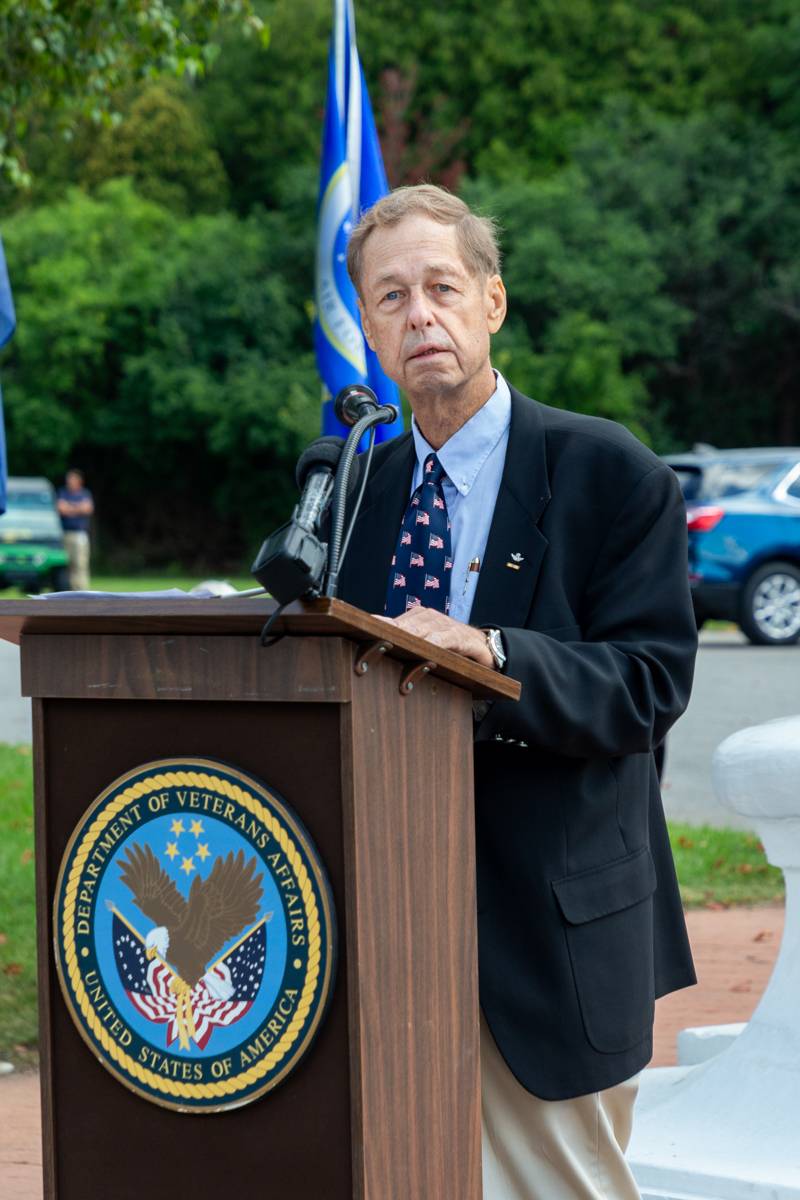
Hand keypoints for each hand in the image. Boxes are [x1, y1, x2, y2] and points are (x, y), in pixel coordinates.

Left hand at [375, 607, 494, 668]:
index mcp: (416, 619)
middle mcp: (427, 618)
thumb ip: (407, 645)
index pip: (392, 621)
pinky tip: (424, 648)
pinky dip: (432, 643)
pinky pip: (442, 638)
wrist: (483, 646)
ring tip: (390, 642)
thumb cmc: (449, 646)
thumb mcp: (426, 645)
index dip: (378, 625)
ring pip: (419, 630)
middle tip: (372, 640)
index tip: (360, 627)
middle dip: (388, 633)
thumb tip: (379, 648)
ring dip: (406, 639)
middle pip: (402, 625)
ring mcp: (442, 625)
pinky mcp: (457, 635)